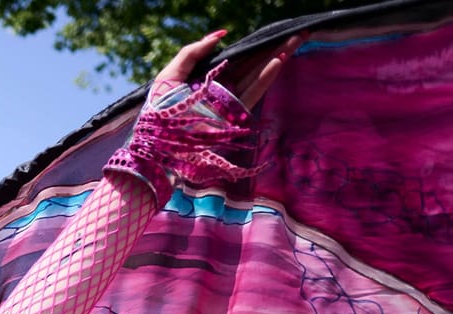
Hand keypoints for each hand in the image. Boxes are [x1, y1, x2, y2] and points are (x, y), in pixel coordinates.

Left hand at [156, 29, 302, 110]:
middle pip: (252, 65)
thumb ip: (192, 53)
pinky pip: (252, 93)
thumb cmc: (158, 109)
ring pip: (257, 76)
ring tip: (295, 41)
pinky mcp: (233, 117)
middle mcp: (222, 90)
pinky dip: (265, 77)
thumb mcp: (171, 75)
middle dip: (273, 49)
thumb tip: (220, 35)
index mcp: (208, 80)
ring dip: (276, 58)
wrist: (157, 142)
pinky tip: (278, 60)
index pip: (236, 59)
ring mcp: (229, 103)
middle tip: (295, 33)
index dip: (254, 47)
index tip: (271, 34)